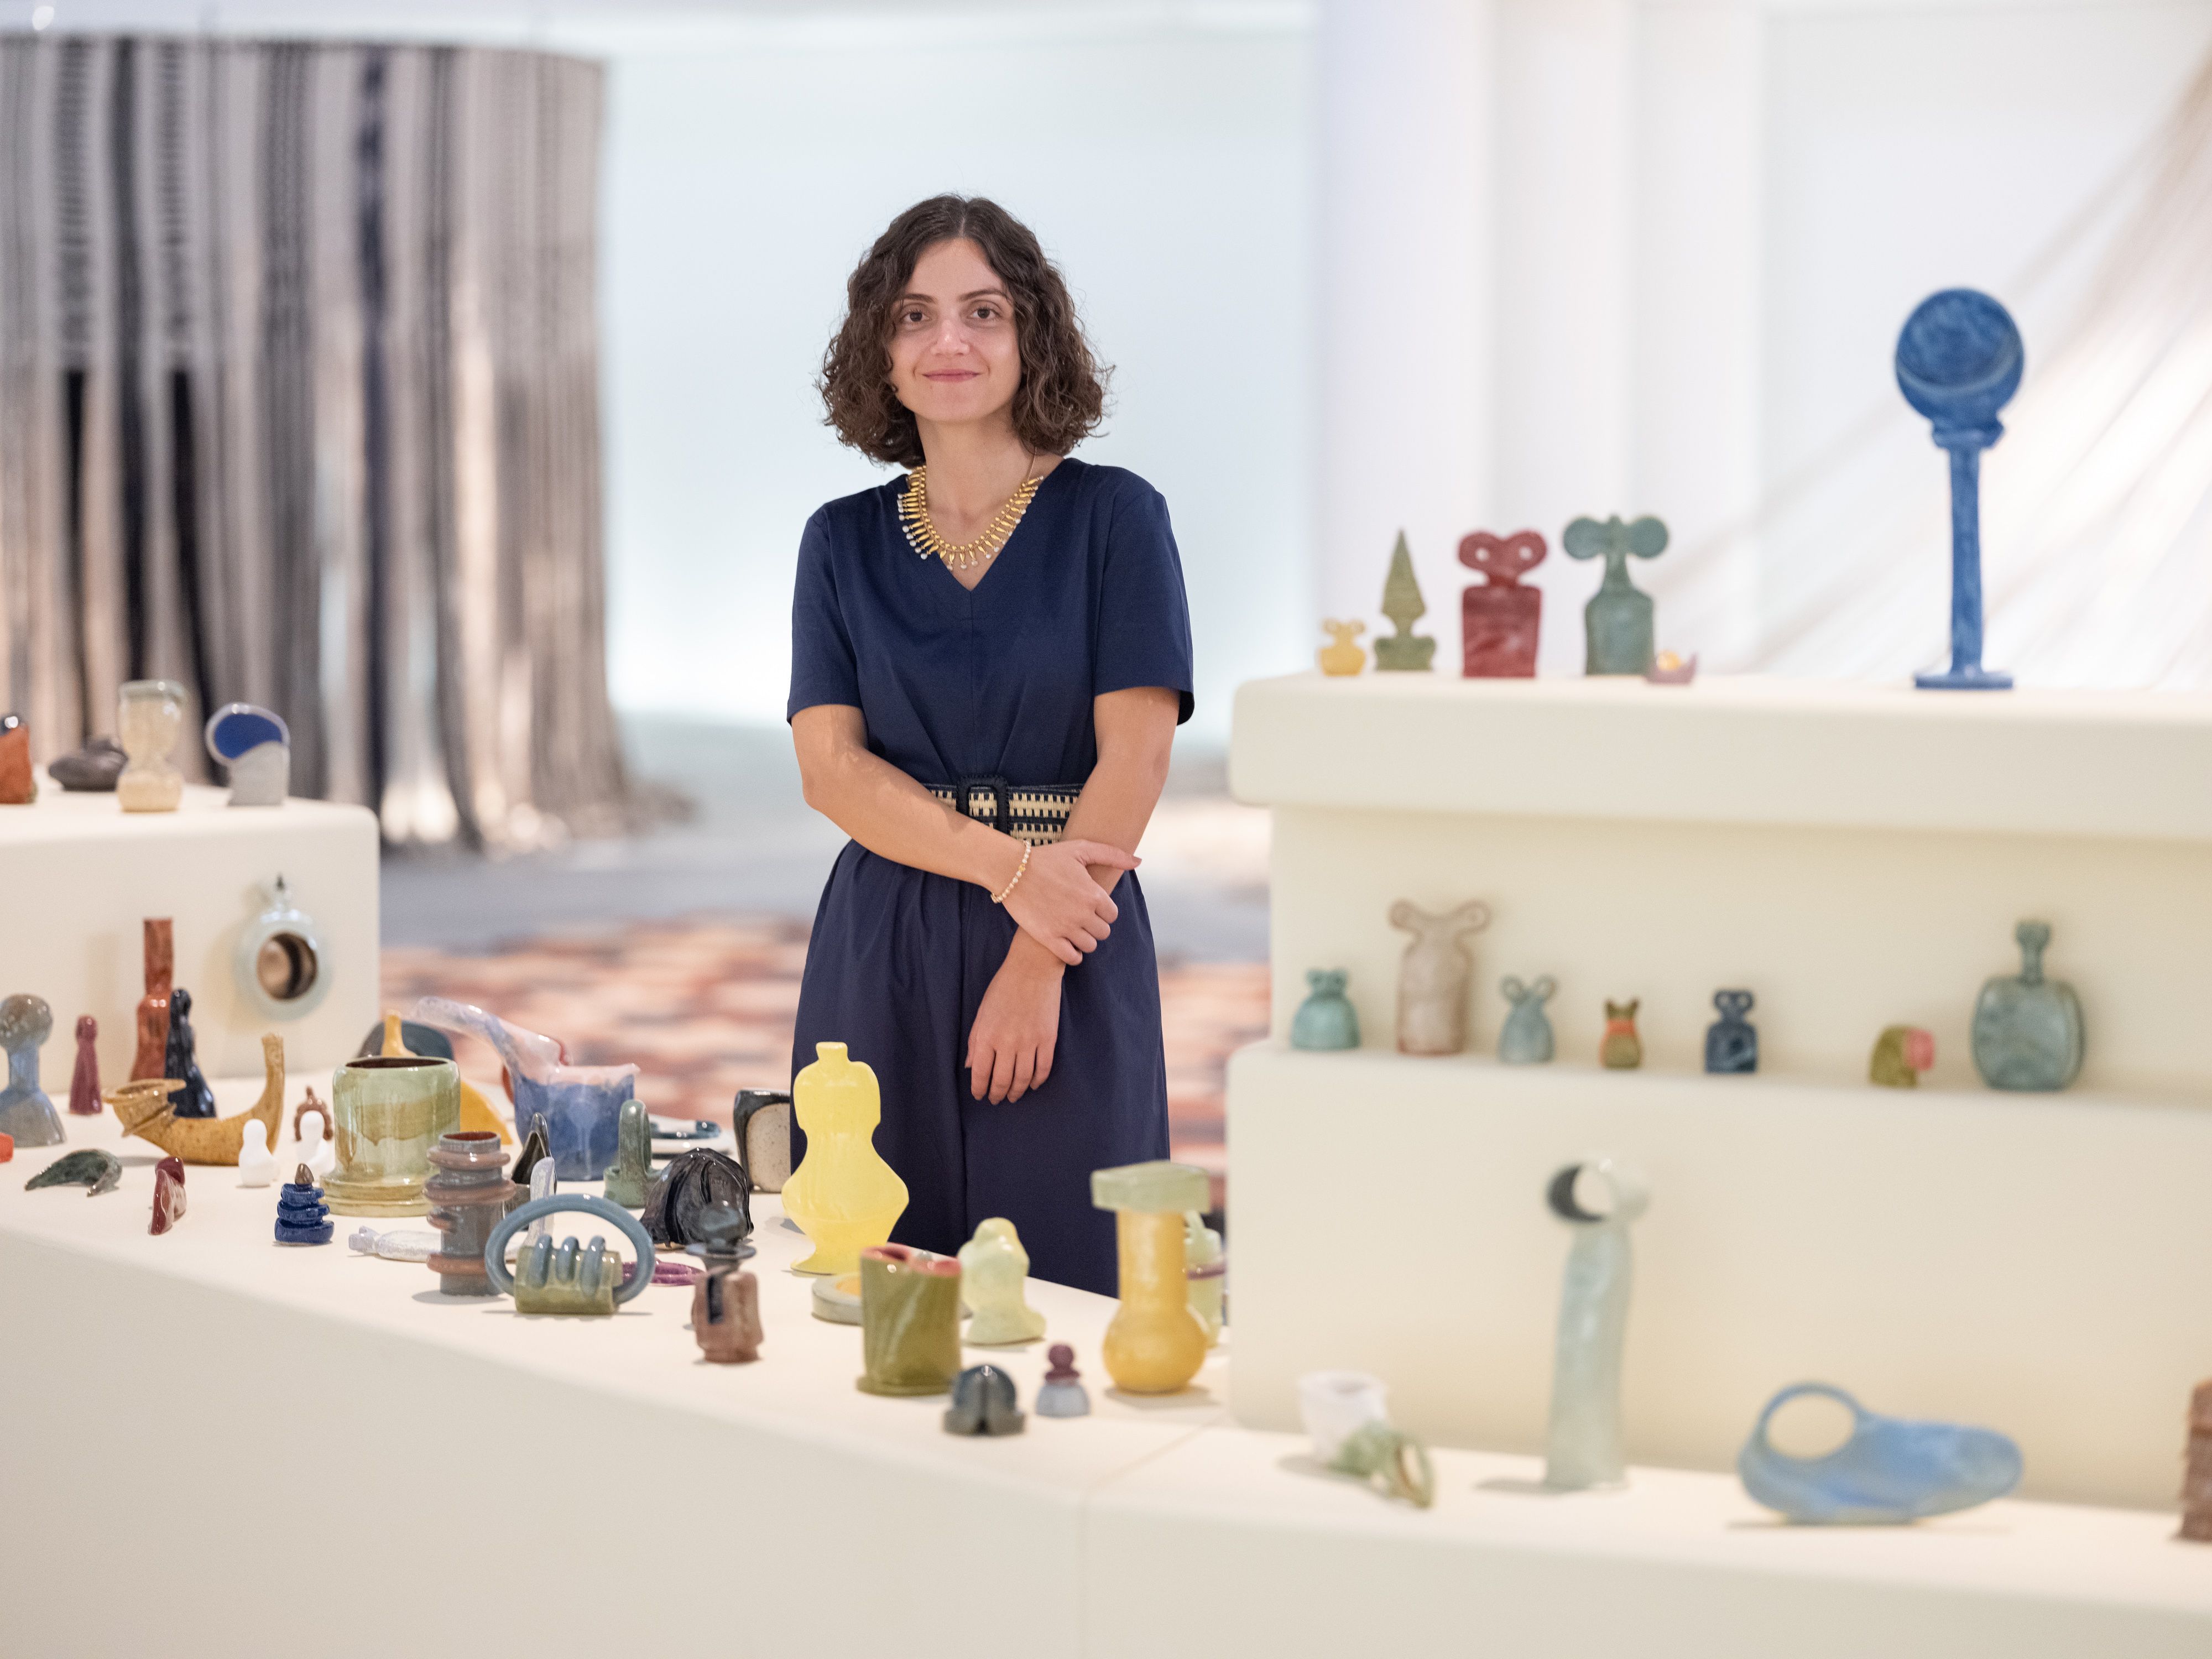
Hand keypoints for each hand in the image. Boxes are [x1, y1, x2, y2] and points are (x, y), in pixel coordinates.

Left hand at [967, 949, 1063, 1102]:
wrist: (1033, 969)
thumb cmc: (1003, 988)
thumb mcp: (982, 1013)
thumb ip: (975, 1041)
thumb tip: (970, 1066)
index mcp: (987, 1035)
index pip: (981, 1073)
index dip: (979, 1089)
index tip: (980, 1095)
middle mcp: (1008, 1042)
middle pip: (1002, 1081)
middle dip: (997, 1095)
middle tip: (996, 1100)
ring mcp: (1030, 1042)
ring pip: (1023, 1079)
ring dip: (1017, 1092)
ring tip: (1013, 1096)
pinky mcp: (1048, 1039)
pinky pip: (1043, 1069)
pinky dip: (1038, 1081)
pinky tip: (1033, 1085)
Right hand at [1000, 838, 1136, 965]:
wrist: (1011, 870)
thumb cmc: (1047, 858)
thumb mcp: (1080, 849)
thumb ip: (1112, 854)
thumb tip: (1138, 861)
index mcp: (1093, 894)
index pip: (1113, 915)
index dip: (1104, 911)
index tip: (1092, 906)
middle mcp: (1083, 913)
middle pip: (1103, 932)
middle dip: (1096, 925)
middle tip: (1082, 918)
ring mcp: (1065, 927)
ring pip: (1090, 946)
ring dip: (1085, 940)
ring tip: (1074, 929)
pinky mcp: (1048, 938)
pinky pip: (1072, 958)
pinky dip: (1073, 954)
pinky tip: (1067, 944)